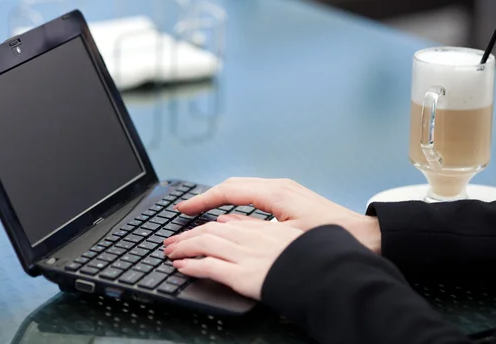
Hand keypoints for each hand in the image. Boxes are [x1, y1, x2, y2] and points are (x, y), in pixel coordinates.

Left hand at [164, 220, 302, 299]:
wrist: (325, 272)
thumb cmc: (310, 255)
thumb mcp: (287, 234)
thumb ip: (258, 227)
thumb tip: (229, 221)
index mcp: (261, 228)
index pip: (223, 222)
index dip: (202, 221)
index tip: (190, 224)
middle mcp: (250, 236)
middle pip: (208, 230)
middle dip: (186, 236)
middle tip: (171, 242)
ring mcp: (245, 254)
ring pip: (204, 244)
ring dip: (183, 248)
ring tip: (170, 253)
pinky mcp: (242, 274)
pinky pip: (209, 266)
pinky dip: (191, 266)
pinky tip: (181, 267)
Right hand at [176, 177, 380, 252]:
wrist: (364, 236)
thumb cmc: (331, 237)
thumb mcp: (289, 236)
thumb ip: (255, 228)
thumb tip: (225, 225)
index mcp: (276, 193)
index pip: (230, 190)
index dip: (203, 199)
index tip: (184, 207)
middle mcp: (279, 186)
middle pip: (233, 185)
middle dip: (206, 196)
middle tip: (185, 209)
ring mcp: (284, 190)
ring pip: (242, 187)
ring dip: (220, 197)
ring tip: (200, 209)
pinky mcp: (289, 197)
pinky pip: (253, 194)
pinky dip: (235, 201)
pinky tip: (229, 213)